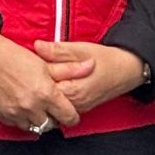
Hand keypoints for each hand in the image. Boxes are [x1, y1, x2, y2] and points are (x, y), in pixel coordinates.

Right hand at [0, 29, 80, 134]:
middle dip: (55, 118)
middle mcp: (31, 107)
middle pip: (52, 125)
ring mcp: (15, 113)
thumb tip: (92, 66)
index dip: (72, 115)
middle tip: (53, 108)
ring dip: (39, 120)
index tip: (70, 111)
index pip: (69, 117)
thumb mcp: (46, 62)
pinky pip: (19, 125)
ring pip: (35, 127)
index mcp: (46, 94)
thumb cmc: (15, 57)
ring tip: (38, 107)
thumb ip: (70, 69)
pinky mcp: (3, 116)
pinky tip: (24, 107)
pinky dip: (24, 119)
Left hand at [32, 39, 149, 116]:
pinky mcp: (80, 108)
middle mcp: (74, 104)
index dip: (32, 76)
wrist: (128, 71)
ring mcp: (78, 108)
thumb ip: (58, 51)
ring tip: (36, 81)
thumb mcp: (82, 50)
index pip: (42, 88)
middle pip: (45, 100)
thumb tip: (37, 46)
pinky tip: (50, 87)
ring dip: (44, 94)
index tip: (25, 66)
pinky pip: (61, 106)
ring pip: (52, 105)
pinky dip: (53, 98)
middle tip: (27, 75)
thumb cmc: (107, 59)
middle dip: (36, 88)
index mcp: (72, 90)